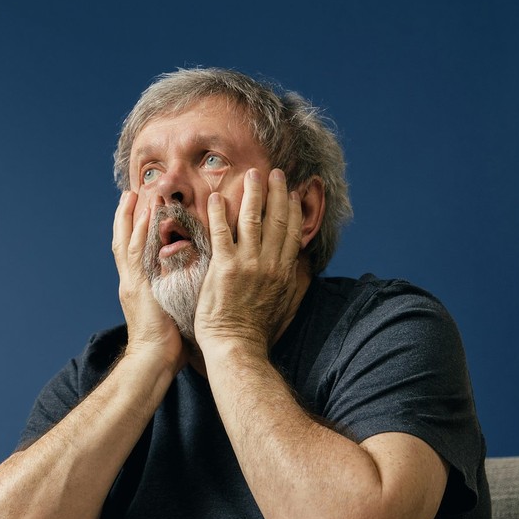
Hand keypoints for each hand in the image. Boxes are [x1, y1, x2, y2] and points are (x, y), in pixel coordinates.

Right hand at [112, 191, 184, 369]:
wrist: (153, 361)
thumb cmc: (167, 346)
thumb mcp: (172, 313)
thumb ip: (177, 295)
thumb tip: (195, 285)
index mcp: (139, 288)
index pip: (134, 253)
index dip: (134, 231)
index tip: (139, 210)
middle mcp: (131, 281)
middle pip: (124, 242)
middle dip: (126, 217)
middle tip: (131, 193)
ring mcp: (132, 283)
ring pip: (127, 241)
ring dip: (131, 216)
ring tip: (135, 194)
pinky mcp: (137, 286)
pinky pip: (137, 252)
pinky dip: (140, 231)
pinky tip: (145, 213)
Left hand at [193, 168, 304, 355]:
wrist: (236, 345)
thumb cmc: (257, 330)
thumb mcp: (286, 304)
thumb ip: (293, 282)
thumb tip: (301, 266)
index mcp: (284, 271)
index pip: (292, 232)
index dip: (293, 209)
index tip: (292, 193)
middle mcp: (269, 264)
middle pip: (277, 219)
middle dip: (277, 193)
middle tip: (276, 173)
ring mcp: (248, 264)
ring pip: (252, 220)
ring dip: (253, 194)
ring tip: (251, 175)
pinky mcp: (225, 268)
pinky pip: (222, 232)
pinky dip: (220, 213)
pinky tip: (217, 197)